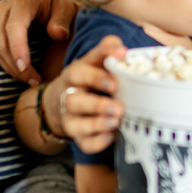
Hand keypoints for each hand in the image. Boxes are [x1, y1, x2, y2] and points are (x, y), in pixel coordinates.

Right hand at [0, 0, 79, 84]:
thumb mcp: (66, 4)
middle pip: (3, 42)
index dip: (18, 49)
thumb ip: (63, 18)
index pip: (14, 28)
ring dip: (11, 68)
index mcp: (23, 1)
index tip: (26, 68)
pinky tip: (22, 72)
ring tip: (31, 80)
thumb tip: (58, 34)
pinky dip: (7, 63)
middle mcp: (5, 8)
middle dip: (16, 66)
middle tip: (35, 82)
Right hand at [42, 35, 126, 154]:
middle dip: (96, 106)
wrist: (70, 96)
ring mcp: (70, 118)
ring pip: (75, 125)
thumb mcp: (97, 58)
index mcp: (74, 75)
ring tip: (116, 121)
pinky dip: (97, 142)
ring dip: (97, 124)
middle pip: (74, 102)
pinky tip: (111, 136)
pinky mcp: (77, 136)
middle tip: (119, 108)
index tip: (114, 83)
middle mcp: (68, 96)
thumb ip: (109, 49)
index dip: (95, 78)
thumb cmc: (91, 74)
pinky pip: (83, 143)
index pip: (77, 74)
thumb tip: (123, 50)